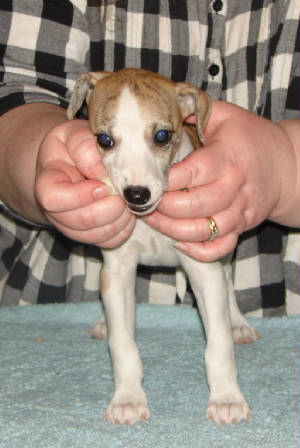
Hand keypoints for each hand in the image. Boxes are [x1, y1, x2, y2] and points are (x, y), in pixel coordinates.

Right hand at [35, 119, 134, 247]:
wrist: (72, 166)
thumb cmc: (74, 149)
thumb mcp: (73, 135)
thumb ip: (84, 146)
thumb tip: (99, 170)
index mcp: (48, 183)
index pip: (54, 199)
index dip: (80, 196)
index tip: (101, 185)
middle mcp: (56, 212)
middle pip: (82, 221)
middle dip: (110, 207)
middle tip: (122, 192)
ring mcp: (73, 227)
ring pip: (99, 234)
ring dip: (121, 217)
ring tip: (126, 198)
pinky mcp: (93, 235)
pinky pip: (111, 240)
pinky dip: (126, 226)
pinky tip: (127, 209)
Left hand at [145, 100, 296, 260]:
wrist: (286, 164)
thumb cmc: (250, 137)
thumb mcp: (225, 115)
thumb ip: (195, 110)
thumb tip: (164, 109)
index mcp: (226, 158)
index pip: (191, 174)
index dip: (165, 179)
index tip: (147, 176)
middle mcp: (233, 187)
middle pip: (193, 206)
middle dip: (163, 207)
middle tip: (143, 201)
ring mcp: (239, 211)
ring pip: (203, 231)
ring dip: (172, 230)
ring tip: (153, 219)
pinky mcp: (242, 226)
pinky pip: (221, 248)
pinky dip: (199, 251)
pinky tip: (179, 243)